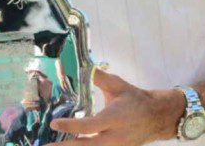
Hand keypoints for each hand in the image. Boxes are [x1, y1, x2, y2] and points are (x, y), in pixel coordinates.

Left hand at [48, 69, 185, 144]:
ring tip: (52, 145)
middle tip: (46, 145)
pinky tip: (67, 145)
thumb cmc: (135, 99)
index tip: (54, 123)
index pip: (90, 125)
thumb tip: (85, 66)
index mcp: (115, 119)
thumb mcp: (119, 86)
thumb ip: (100, 78)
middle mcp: (115, 137)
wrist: (157, 118)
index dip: (71, 125)